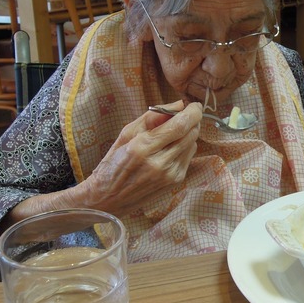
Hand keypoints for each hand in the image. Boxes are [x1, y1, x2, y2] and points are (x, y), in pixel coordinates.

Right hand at [75, 100, 201, 216]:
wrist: (109, 198)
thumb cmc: (114, 162)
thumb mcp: (126, 133)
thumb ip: (152, 117)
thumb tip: (179, 104)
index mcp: (143, 147)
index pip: (179, 126)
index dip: (192, 112)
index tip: (194, 105)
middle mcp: (159, 162)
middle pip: (190, 134)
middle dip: (192, 120)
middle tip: (185, 114)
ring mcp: (169, 174)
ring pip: (192, 144)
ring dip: (189, 133)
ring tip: (173, 133)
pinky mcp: (175, 181)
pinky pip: (189, 156)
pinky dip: (185, 147)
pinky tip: (171, 148)